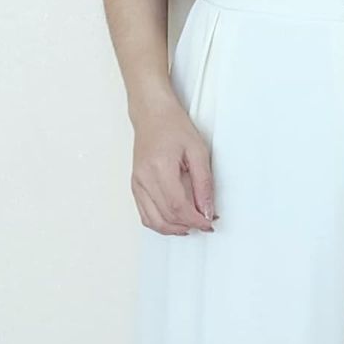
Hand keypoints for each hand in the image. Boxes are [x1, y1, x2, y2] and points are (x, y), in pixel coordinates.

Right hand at [131, 95, 217, 234]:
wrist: (152, 115)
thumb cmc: (173, 126)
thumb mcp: (198, 151)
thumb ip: (203, 183)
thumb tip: (207, 209)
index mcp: (159, 168)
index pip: (177, 206)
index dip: (195, 219)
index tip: (208, 222)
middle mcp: (144, 178)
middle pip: (166, 216)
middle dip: (188, 225)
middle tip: (204, 223)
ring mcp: (137, 183)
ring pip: (153, 221)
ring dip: (173, 229)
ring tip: (191, 226)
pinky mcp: (135, 186)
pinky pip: (144, 214)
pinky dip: (160, 223)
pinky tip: (174, 222)